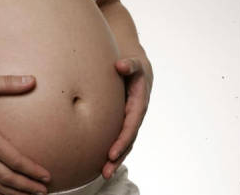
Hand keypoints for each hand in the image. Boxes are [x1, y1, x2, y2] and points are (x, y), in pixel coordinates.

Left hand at [102, 55, 153, 178]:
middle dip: (117, 157)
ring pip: (124, 143)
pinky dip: (112, 150)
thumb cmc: (133, 67)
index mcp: (138, 104)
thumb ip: (130, 64)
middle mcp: (135, 115)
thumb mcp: (134, 63)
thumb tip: (120, 65)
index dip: (121, 141)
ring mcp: (129, 120)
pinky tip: (100, 162)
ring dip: (115, 159)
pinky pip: (118, 138)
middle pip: (127, 140)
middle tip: (105, 172)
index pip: (130, 126)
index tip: (110, 154)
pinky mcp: (122, 121)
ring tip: (103, 174)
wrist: (136, 70)